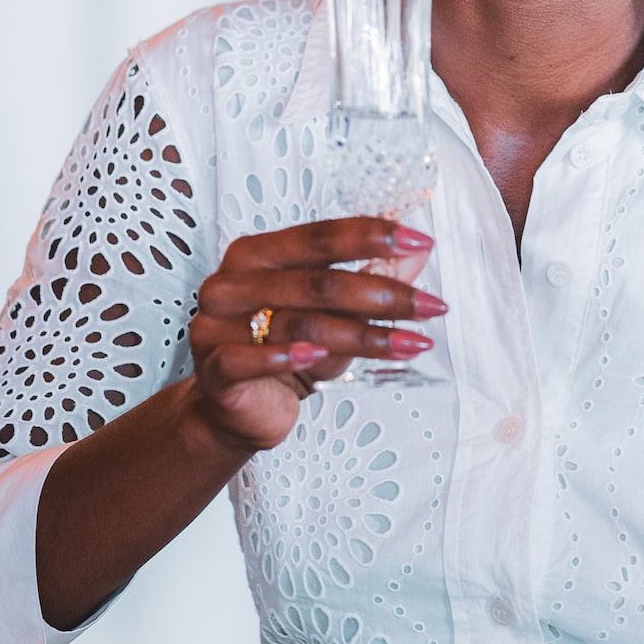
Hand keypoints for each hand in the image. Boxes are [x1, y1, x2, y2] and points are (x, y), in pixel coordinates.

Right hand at [186, 218, 444, 450]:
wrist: (239, 408)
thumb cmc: (285, 349)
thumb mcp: (334, 312)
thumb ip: (370, 277)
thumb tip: (417, 252)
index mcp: (257, 253)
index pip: (319, 236)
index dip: (371, 236)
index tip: (419, 242)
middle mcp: (232, 283)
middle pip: (316, 282)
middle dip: (382, 294)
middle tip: (430, 306)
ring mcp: (216, 325)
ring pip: (299, 324)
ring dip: (364, 336)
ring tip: (411, 343)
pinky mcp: (213, 369)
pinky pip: (248, 360)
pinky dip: (286, 357)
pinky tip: (323, 359)